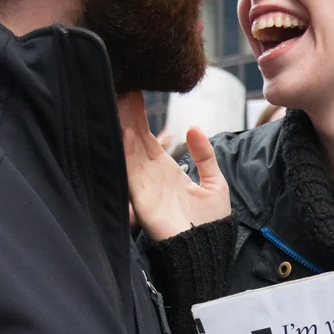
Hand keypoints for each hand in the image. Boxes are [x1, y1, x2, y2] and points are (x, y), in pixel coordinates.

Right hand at [117, 91, 230, 240]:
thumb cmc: (211, 223)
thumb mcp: (214, 183)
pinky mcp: (141, 199)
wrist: (207, 252)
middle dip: (127, 111)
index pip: (147, 136)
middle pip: (134, 137)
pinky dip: (126, 151)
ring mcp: (143, 185)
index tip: (135, 87)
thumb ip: (205, 156)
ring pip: (128, 149)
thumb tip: (193, 128)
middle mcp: (150, 175)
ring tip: (119, 96)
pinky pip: (130, 171)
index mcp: (165, 170)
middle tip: (121, 82)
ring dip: (123, 124)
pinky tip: (125, 130)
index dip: (140, 113)